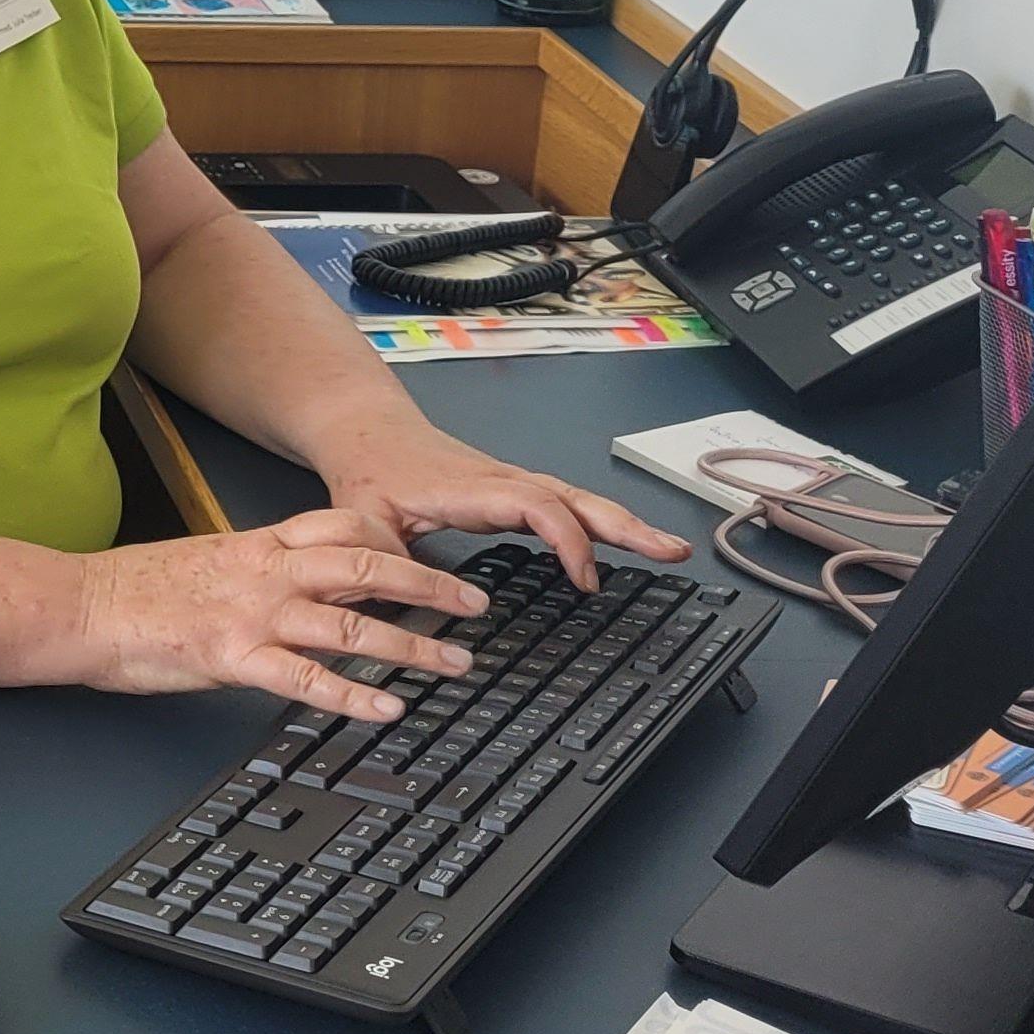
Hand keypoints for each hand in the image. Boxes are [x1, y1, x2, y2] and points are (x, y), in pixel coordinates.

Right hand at [69, 508, 491, 721]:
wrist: (79, 606)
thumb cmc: (133, 589)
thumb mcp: (206, 561)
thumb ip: (257, 568)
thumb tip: (298, 583)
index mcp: (258, 544)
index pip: (344, 527)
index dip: (398, 539)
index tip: (434, 554)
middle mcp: (266, 572)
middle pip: (368, 567)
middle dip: (430, 585)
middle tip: (475, 604)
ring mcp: (253, 615)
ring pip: (352, 625)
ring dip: (413, 645)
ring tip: (455, 663)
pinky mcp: (233, 658)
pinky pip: (307, 679)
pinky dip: (355, 696)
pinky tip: (388, 709)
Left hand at [306, 406, 689, 590]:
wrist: (365, 431)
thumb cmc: (367, 472)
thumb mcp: (362, 521)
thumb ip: (381, 563)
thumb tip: (405, 602)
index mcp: (469, 489)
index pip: (535, 506)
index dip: (569, 540)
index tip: (586, 580)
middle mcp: (499, 482)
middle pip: (574, 498)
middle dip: (627, 525)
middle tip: (671, 551)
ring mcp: (509, 484)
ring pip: (577, 498)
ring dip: (624, 522)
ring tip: (670, 548)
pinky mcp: (510, 491)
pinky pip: (564, 503)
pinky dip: (599, 521)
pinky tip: (624, 540)